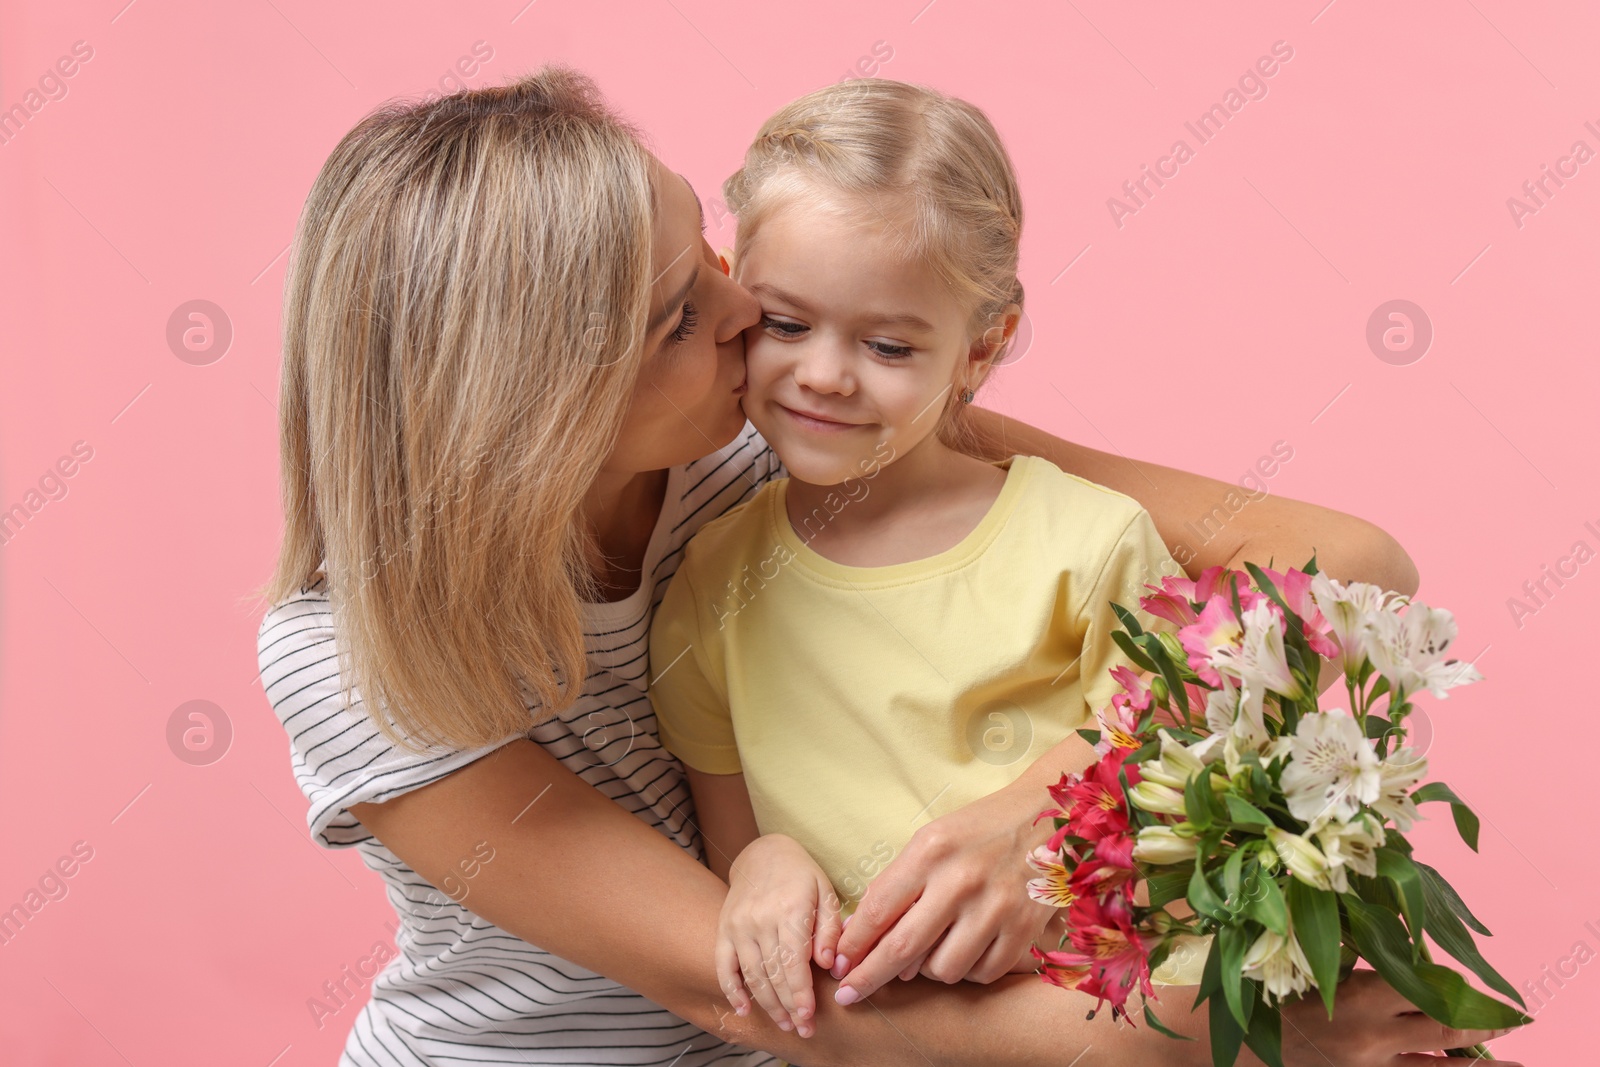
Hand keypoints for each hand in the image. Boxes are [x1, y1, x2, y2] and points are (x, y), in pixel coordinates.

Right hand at [717, 833, 842, 1039]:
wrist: (762, 853)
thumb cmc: (801, 875)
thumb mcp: (825, 892)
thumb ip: (830, 929)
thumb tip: (829, 964)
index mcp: (789, 909)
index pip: (793, 961)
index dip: (801, 993)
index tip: (809, 1017)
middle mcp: (759, 919)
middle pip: (774, 973)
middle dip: (789, 1007)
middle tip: (802, 1030)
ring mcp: (738, 925)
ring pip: (752, 975)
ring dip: (767, 1005)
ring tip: (784, 1024)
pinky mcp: (723, 929)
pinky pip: (723, 966)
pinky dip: (732, 990)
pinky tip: (743, 1010)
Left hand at [830, 785, 1055, 1002]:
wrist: (1049, 818)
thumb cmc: (979, 830)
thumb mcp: (932, 840)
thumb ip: (899, 884)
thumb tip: (862, 934)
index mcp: (932, 852)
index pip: (879, 910)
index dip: (853, 945)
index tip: (837, 965)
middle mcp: (962, 881)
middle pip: (902, 948)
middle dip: (869, 977)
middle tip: (849, 995)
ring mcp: (996, 908)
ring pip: (943, 969)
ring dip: (926, 970)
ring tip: (928, 952)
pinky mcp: (1025, 929)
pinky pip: (982, 973)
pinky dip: (967, 970)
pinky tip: (965, 950)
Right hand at [1267, 968, 1529, 1066]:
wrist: (1244, 1050)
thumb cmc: (1276, 998)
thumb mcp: (1318, 969)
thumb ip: (1364, 963)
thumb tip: (1411, 956)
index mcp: (1361, 997)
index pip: (1428, 988)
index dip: (1458, 986)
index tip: (1474, 982)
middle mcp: (1375, 1037)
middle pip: (1447, 1031)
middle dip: (1484, 1025)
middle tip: (1513, 1019)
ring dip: (1477, 1064)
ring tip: (1513, 1062)